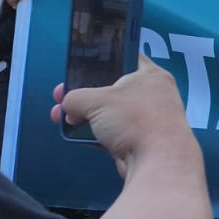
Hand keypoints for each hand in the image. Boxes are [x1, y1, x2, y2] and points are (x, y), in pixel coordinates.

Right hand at [51, 58, 194, 179]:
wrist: (157, 162)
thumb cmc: (137, 121)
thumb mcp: (96, 100)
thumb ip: (76, 97)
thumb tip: (68, 107)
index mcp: (151, 75)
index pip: (128, 56)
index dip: (104, 59)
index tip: (83, 63)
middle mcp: (151, 95)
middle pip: (111, 88)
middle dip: (84, 93)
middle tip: (62, 94)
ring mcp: (145, 120)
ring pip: (108, 113)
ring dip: (84, 115)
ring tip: (61, 116)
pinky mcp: (137, 141)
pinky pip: (109, 133)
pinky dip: (92, 133)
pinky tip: (74, 133)